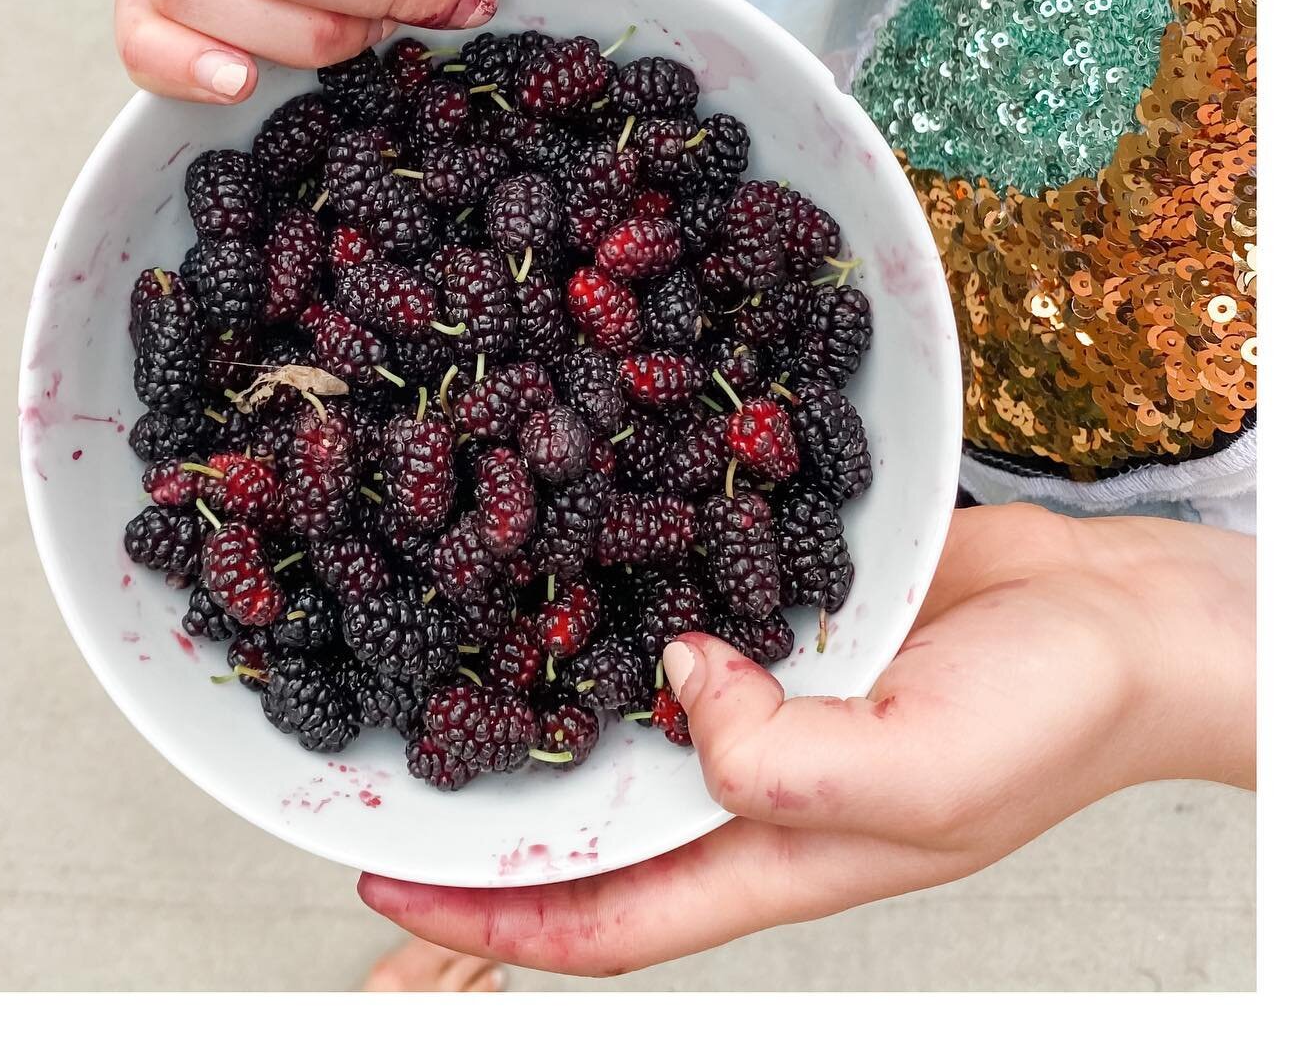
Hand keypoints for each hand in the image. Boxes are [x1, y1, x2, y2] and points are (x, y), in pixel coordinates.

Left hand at [356, 503, 1254, 975]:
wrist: (1118, 616)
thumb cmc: (1049, 719)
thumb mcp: (923, 776)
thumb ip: (788, 762)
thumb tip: (676, 686)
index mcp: (776, 853)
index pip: (604, 915)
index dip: (492, 914)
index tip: (387, 889)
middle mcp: (754, 781)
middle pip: (594, 831)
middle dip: (489, 839)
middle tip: (380, 816)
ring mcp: (766, 696)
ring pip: (626, 726)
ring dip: (539, 719)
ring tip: (438, 691)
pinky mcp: (785, 618)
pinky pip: (679, 625)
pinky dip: (616, 618)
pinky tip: (567, 582)